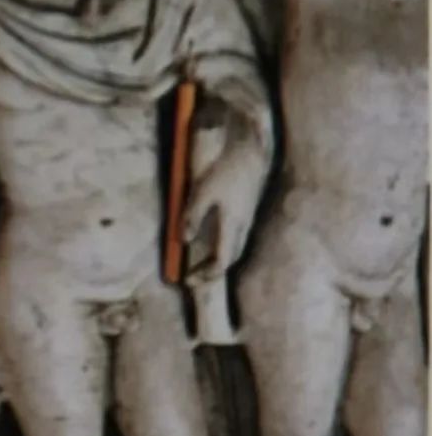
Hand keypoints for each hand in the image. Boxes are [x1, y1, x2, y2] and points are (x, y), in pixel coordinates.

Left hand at [184, 150, 263, 279]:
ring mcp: (247, 220)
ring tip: (201, 265)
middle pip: (230, 260)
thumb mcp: (203, 192)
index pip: (221, 262)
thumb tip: (184, 241)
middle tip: (193, 277)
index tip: (188, 280)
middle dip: (211, 272)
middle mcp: (242, 227)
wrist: (251, 155)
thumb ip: (192, 216)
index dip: (205, 274)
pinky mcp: (246, 212)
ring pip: (235, 249)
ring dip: (218, 261)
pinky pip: (236, 239)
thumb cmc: (225, 171)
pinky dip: (223, 248)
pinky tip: (213, 243)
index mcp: (232, 226)